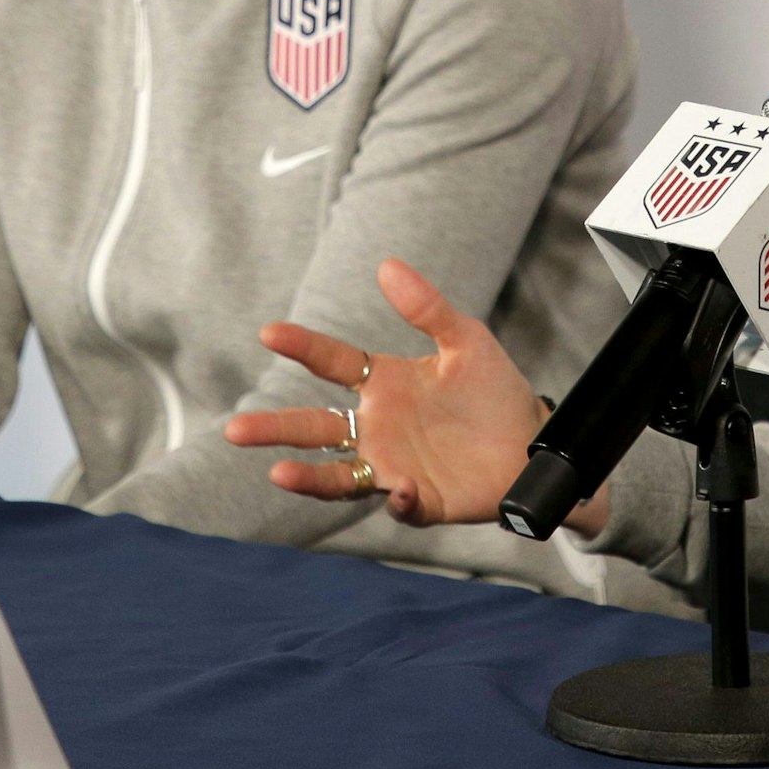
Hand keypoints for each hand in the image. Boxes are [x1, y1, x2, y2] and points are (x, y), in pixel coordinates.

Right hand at [225, 259, 546, 527]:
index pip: (333, 363)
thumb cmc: (494, 391)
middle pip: (316, 427)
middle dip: (276, 429)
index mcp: (384, 384)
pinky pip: (401, 504)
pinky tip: (401, 488)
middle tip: (236, 430)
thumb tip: (386, 264)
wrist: (533, 444)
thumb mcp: (465, 340)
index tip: (269, 332)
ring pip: (337, 475)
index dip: (303, 347)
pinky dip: (398, 500)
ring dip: (308, 477)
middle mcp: (378, 427)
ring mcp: (394, 466)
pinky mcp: (422, 500)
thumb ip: (427, 308)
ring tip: (277, 473)